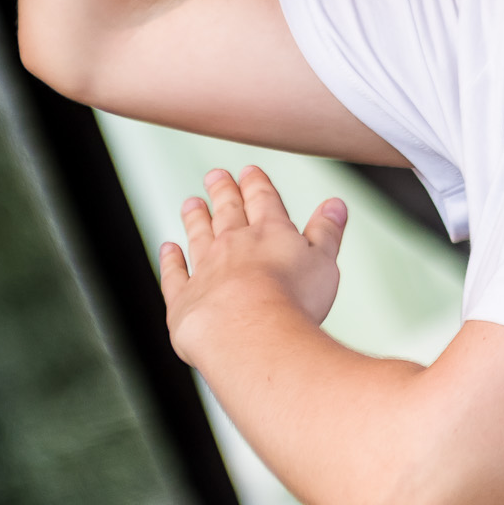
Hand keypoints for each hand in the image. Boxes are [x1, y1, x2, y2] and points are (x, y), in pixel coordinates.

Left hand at [159, 165, 346, 361]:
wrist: (251, 333)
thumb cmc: (293, 301)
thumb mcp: (324, 261)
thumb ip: (326, 231)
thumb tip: (335, 204)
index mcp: (269, 233)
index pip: (262, 200)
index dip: (256, 184)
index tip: (249, 171)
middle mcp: (234, 245)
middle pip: (227, 211)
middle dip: (223, 191)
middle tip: (215, 175)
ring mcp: (206, 270)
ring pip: (198, 236)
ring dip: (195, 219)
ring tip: (191, 204)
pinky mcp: (185, 299)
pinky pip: (175, 274)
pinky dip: (171, 261)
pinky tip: (169, 250)